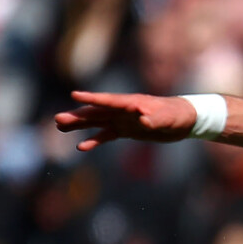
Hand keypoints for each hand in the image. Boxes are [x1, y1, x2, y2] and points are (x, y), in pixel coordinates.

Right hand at [55, 91, 197, 150]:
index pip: (109, 100)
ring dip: (79, 125)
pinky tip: (81, 147)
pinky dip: (94, 140)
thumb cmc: (177, 115)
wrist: (184, 120)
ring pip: (96, 122)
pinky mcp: (125, 130)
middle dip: (78, 115)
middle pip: (96, 112)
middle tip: (58, 119)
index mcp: (132, 103)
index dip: (92, 98)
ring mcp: (122, 120)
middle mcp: (123, 110)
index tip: (74, 96)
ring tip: (60, 127)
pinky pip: (106, 135)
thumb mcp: (169, 118)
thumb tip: (144, 120)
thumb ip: (156, 119)